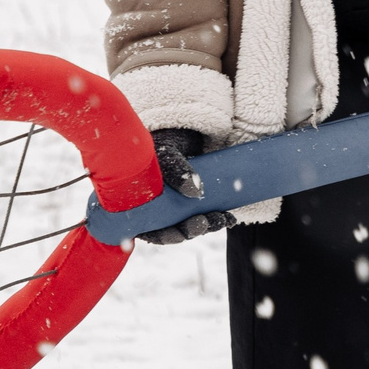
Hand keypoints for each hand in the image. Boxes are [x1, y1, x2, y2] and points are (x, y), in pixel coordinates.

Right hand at [138, 127, 232, 244]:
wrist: (172, 132)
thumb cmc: (160, 146)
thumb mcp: (165, 153)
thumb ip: (177, 171)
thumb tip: (197, 193)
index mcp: (139, 205)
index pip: (151, 230)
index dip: (167, 236)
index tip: (182, 234)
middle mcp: (156, 211)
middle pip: (173, 230)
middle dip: (192, 230)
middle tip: (207, 222)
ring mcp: (174, 207)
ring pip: (190, 223)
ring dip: (208, 224)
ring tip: (224, 218)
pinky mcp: (190, 201)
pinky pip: (202, 213)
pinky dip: (216, 216)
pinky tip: (229, 217)